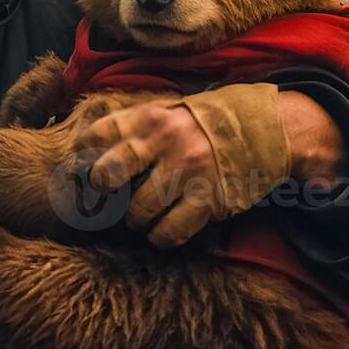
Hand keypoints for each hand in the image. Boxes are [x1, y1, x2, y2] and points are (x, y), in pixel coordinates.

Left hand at [78, 85, 343, 246]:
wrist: (267, 130)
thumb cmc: (206, 124)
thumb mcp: (169, 111)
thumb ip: (134, 127)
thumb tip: (89, 151)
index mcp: (150, 117)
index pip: (100, 135)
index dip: (84, 155)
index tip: (82, 168)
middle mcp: (164, 142)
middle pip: (108, 173)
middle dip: (101, 190)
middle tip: (108, 196)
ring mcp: (186, 172)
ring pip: (137, 211)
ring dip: (136, 218)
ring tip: (144, 215)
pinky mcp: (208, 199)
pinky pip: (169, 232)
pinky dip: (161, 237)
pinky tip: (163, 230)